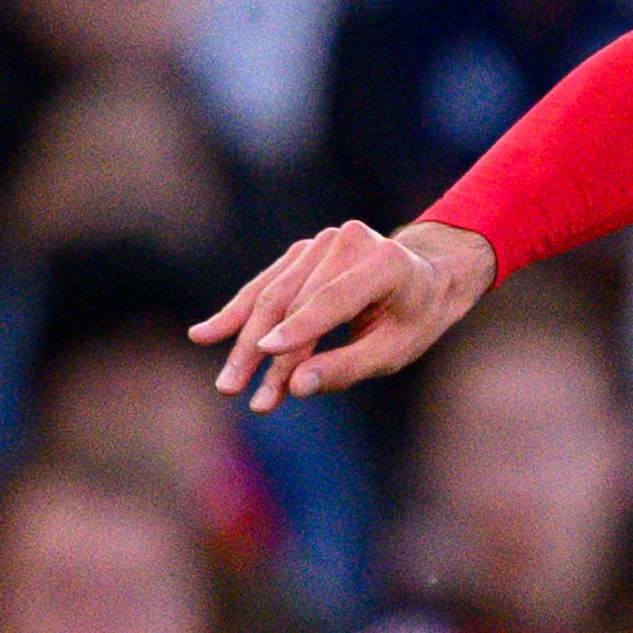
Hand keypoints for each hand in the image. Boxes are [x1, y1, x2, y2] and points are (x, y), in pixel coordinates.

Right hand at [192, 220, 492, 409]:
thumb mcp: (395, 351)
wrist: (427, 276)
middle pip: (293, 302)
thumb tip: (296, 387)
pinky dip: (237, 314)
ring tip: (227, 384)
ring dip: (244, 342)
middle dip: (262, 352)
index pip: (333, 298)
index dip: (299, 327)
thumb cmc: (415, 318)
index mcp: (383, 262)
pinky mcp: (301, 253)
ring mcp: (321, 243)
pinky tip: (204, 335)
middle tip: (235, 391)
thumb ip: (348, 367)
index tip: (266, 351)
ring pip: (271, 297)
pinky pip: (265, 287)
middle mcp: (348, 242)